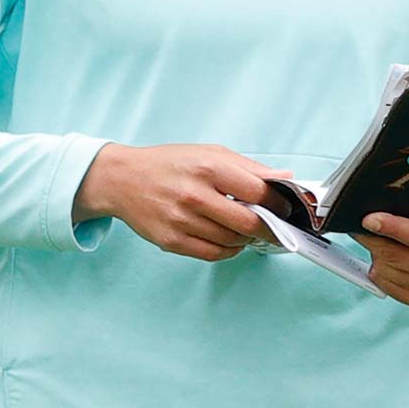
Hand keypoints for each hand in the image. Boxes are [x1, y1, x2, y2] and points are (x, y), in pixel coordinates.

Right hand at [73, 142, 292, 261]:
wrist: (123, 179)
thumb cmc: (169, 164)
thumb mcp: (209, 153)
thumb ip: (248, 167)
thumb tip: (284, 178)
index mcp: (208, 168)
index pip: (257, 191)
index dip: (278, 202)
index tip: (285, 207)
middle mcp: (194, 195)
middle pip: (248, 222)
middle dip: (269, 228)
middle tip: (275, 227)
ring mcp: (182, 221)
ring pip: (232, 241)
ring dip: (246, 238)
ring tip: (246, 227)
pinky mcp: (172, 241)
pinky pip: (213, 254)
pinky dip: (229, 249)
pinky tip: (229, 238)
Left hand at [351, 178, 408, 305]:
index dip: (393, 227)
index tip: (370, 219)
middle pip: (397, 256)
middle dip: (375, 239)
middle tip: (361, 223)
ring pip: (388, 270)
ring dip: (374, 253)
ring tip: (374, 238)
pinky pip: (385, 285)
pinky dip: (377, 271)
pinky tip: (382, 258)